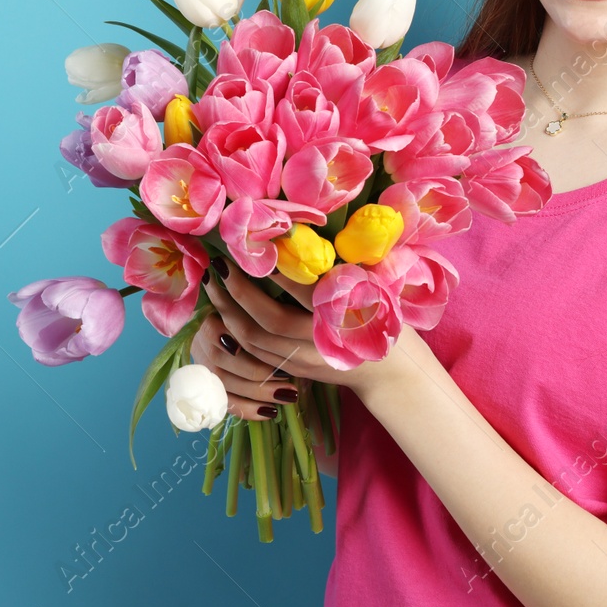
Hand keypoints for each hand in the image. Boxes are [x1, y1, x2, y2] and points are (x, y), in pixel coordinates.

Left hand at [190, 256, 426, 420]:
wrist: (393, 374)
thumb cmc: (384, 318)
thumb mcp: (373, 288)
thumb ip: (341, 267)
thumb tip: (300, 231)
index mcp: (346, 316)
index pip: (306, 292)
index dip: (279, 271)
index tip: (257, 245)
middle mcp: (322, 343)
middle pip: (270, 321)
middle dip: (238, 292)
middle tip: (219, 263)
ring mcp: (306, 362)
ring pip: (256, 341)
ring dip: (229, 312)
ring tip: (214, 283)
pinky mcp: (295, 371)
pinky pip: (255, 354)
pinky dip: (235, 332)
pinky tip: (223, 311)